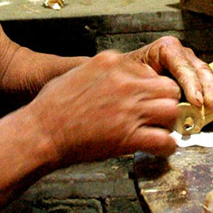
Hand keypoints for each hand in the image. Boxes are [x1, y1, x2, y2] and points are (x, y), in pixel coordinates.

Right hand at [27, 50, 181, 163]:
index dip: (150, 87)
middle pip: (168, 88)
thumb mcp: (78, 73)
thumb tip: (117, 79)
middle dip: (166, 102)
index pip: (149, 71)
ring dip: (168, 123)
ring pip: (171, 111)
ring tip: (159, 130)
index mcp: (111, 63)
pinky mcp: (128, 136)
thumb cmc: (52, 106)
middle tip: (159, 114)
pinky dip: (166, 147)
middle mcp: (124, 82)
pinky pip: (164, 140)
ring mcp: (128, 109)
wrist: (41, 132)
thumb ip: (102, 72)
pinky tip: (160, 149)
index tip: (146, 99)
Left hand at [127, 36, 212, 116]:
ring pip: (207, 80)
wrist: (125, 83)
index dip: (190, 82)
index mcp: (166, 49)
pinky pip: (207, 92)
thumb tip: (169, 103)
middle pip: (199, 70)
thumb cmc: (128, 79)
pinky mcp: (196, 83)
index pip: (181, 63)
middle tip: (212, 106)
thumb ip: (151, 87)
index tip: (196, 100)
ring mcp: (191, 68)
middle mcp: (182, 56)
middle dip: (208, 89)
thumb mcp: (134, 79)